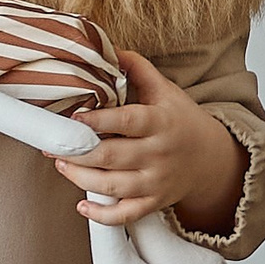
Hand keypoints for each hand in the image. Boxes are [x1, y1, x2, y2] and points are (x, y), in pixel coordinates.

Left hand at [54, 50, 244, 233]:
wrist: (211, 158)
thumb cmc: (180, 120)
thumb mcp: (165, 90)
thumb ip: (137, 69)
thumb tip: (109, 47)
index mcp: (160, 122)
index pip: (128, 121)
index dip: (100, 121)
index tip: (75, 118)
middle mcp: (158, 154)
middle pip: (112, 156)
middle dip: (77, 152)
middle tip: (53, 144)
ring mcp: (156, 182)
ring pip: (114, 187)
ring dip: (81, 178)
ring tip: (61, 165)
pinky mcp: (153, 203)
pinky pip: (126, 216)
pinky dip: (102, 216)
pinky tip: (82, 205)